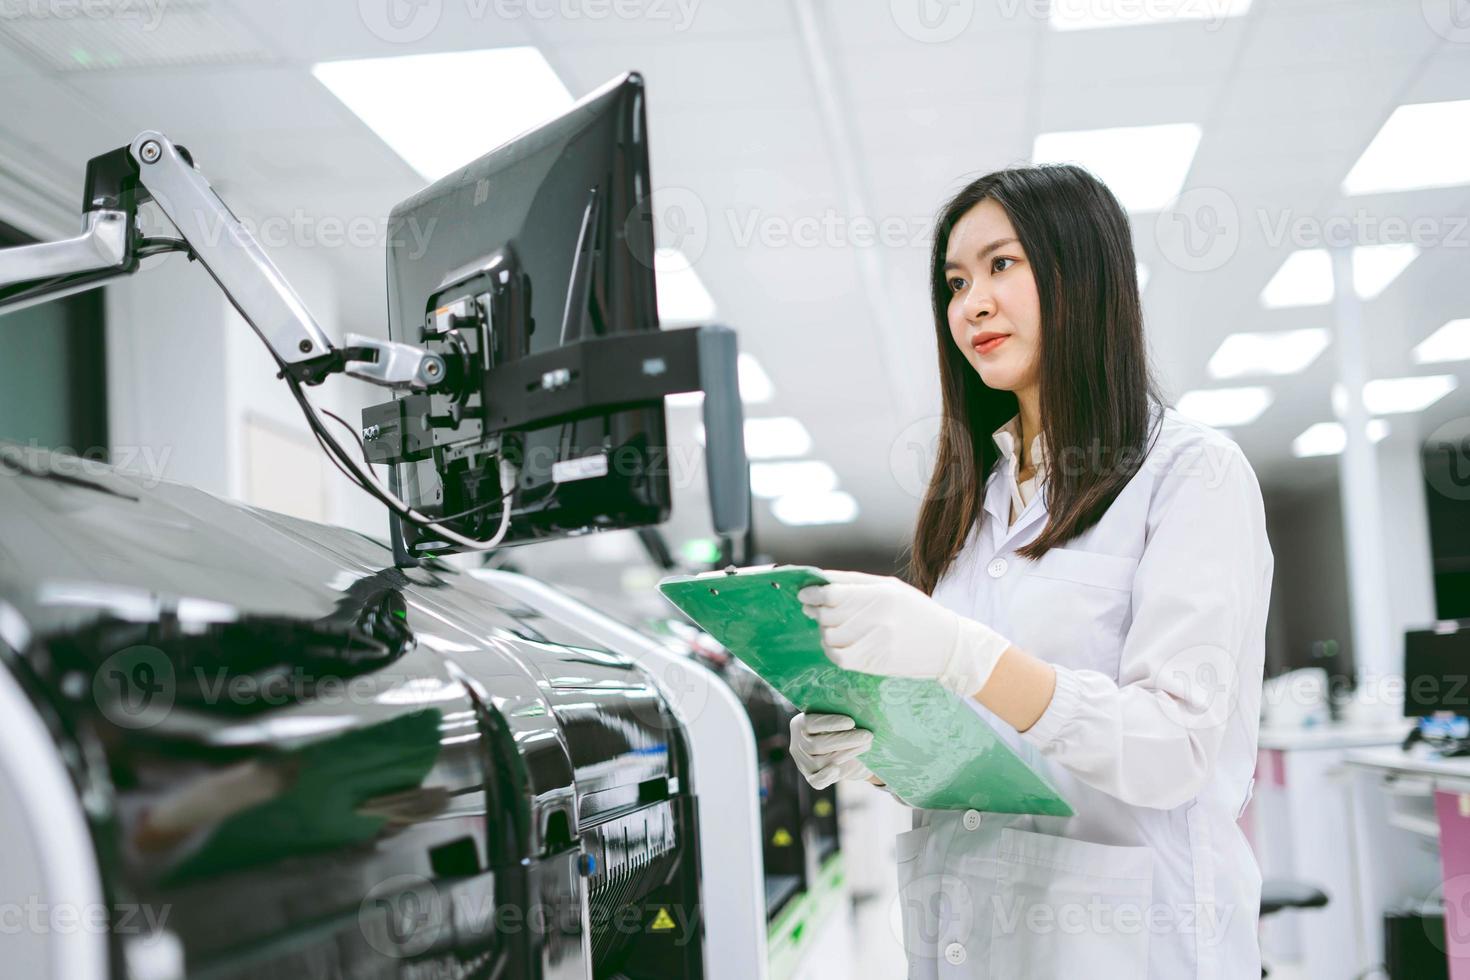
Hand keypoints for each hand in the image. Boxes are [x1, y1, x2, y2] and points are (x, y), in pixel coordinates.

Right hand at [789, 712, 874, 789]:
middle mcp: (798, 744)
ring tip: (867, 745)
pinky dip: (825, 776)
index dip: (831, 723)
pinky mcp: (812, 777)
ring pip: (822, 761)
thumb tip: (858, 713)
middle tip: (867, 735)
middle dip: (845, 740)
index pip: (811, 723)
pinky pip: (816, 781)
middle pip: (818, 744)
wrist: (850, 753)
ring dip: (847, 753)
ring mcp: (803, 763)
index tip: (851, 722)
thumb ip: (843, 718)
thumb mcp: (841, 720)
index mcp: (800, 724)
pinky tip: (836, 769)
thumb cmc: (844, 730)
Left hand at [797, 569, 1011, 697]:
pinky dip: (832, 650)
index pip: (832, 593)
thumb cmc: (915, 611)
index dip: (812, 594)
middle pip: (827, 614)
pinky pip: (838, 657)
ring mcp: (876, 641)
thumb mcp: (889, 586)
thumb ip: (853, 582)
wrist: (948, 645)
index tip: (804, 595)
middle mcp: (877, 616)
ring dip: (824, 631)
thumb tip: (817, 581)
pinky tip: (837, 644)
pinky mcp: (875, 662)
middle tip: (816, 610)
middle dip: (816, 611)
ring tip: (834, 626)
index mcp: (880, 593)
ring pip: (829, 636)